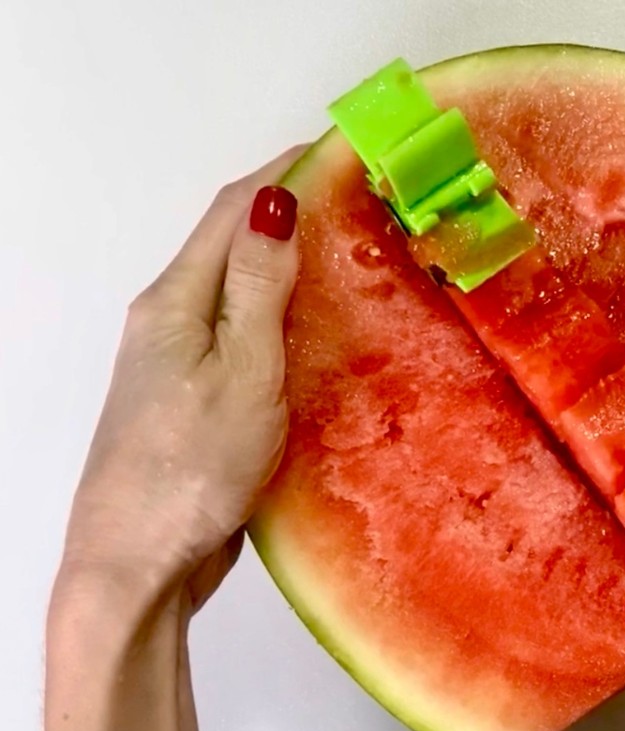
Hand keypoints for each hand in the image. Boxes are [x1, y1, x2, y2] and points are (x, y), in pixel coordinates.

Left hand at [60, 146, 304, 608]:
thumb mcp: (242, 373)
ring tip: (350, 255)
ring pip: (237, 290)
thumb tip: (273, 203)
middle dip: (289, 210)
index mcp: (175, 303)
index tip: (339, 150)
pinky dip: (280, 314)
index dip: (284, 171)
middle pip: (230, 243)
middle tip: (358, 201)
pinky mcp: (195, 398)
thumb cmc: (191, 472)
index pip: (231, 211)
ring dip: (287, 263)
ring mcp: (178, 361)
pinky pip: (241, 334)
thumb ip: (258, 289)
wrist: (140, 562)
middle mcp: (168, 321)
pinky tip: (316, 331)